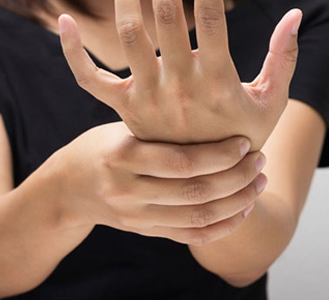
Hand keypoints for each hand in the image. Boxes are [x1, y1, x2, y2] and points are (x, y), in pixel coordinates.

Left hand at [58, 0, 301, 149]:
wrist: (208, 186)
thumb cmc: (243, 139)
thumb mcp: (271, 103)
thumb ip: (282, 59)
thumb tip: (296, 16)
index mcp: (218, 81)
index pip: (212, 19)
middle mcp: (179, 86)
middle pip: (167, 16)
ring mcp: (147, 98)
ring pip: (129, 35)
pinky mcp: (124, 109)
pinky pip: (90, 80)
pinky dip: (73, 54)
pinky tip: (65, 21)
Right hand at [59, 121, 266, 245]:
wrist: (68, 188)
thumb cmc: (102, 146)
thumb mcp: (123, 128)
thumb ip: (159, 123)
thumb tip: (208, 92)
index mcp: (123, 156)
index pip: (181, 161)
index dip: (219, 154)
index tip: (245, 141)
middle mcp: (128, 191)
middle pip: (195, 192)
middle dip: (236, 178)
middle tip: (260, 161)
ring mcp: (136, 217)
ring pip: (198, 217)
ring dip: (236, 202)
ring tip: (258, 183)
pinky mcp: (144, 232)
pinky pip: (190, 236)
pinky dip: (221, 226)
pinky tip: (241, 210)